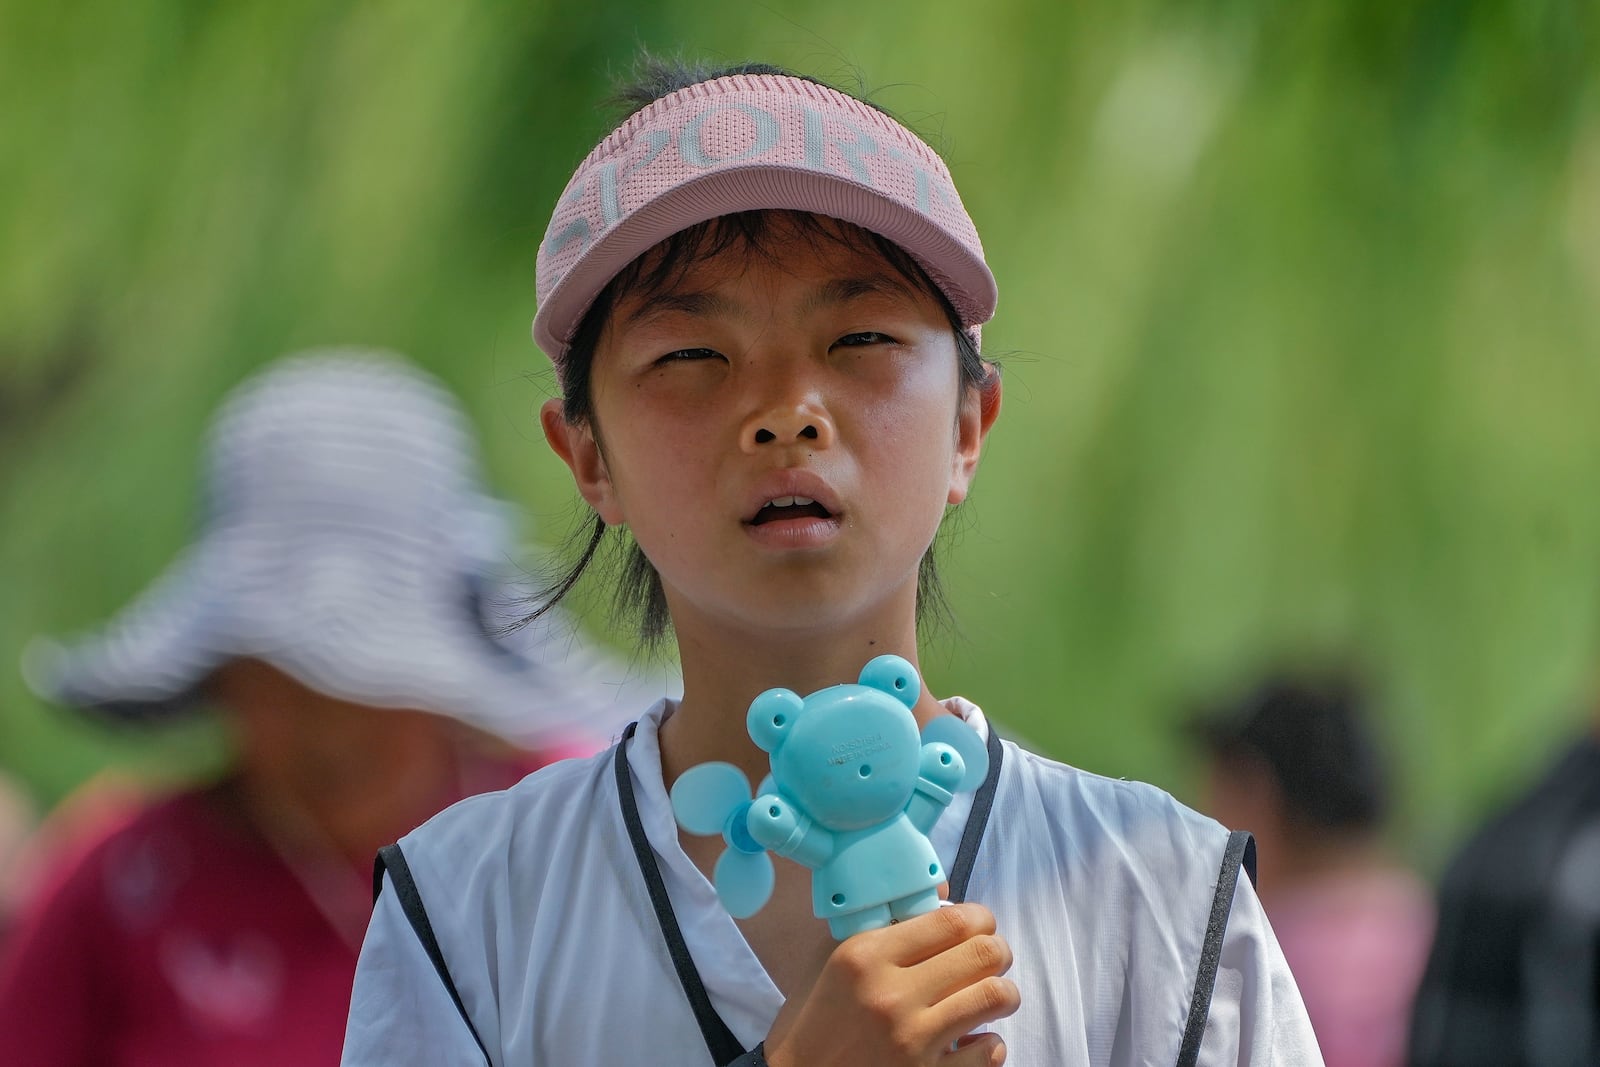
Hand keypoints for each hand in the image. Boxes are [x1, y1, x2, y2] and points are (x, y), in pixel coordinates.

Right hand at [761, 902, 1018, 1065]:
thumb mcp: (832, 959)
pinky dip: (990, 1043)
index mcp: (866, 955)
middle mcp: (891, 995)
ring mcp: (911, 1040)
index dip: (980, 918)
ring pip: (995, 997)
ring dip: (1002, 994)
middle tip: (990, 959)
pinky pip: (989, 1052)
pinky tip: (974, 1039)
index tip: (980, 925)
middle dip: (998, 952)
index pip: (952, 920)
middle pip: (984, 953)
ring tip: (991, 996)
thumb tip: (943, 890)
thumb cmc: (813, 1019)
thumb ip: (882, 920)